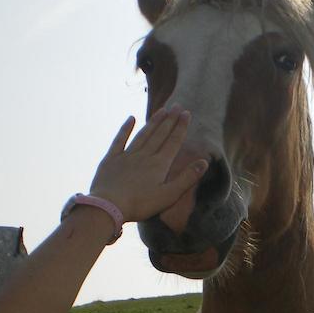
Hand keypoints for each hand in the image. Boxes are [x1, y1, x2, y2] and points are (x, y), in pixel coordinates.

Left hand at [89, 107, 207, 221]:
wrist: (109, 206)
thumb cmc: (141, 204)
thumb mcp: (169, 195)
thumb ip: (187, 178)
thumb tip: (204, 162)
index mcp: (159, 164)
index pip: (173, 142)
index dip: (181, 127)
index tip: (187, 113)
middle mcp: (144, 155)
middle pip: (160, 135)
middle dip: (170, 120)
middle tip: (177, 106)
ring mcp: (127, 156)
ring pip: (143, 134)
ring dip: (153, 122)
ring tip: (162, 110)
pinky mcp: (111, 159)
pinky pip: (119, 140)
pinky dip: (125, 128)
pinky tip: (130, 118)